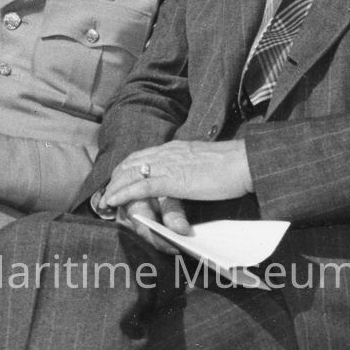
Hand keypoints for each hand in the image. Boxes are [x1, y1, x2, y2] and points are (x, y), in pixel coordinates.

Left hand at [93, 140, 252, 248]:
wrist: (244, 163)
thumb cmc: (234, 165)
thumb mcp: (207, 163)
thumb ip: (194, 168)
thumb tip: (193, 177)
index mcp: (176, 148)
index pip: (144, 155)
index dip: (128, 167)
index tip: (119, 178)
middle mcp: (167, 152)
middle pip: (132, 162)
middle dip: (116, 177)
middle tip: (106, 192)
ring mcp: (168, 165)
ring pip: (131, 173)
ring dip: (114, 187)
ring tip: (104, 200)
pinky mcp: (171, 180)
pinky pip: (139, 187)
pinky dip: (122, 194)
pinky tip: (112, 201)